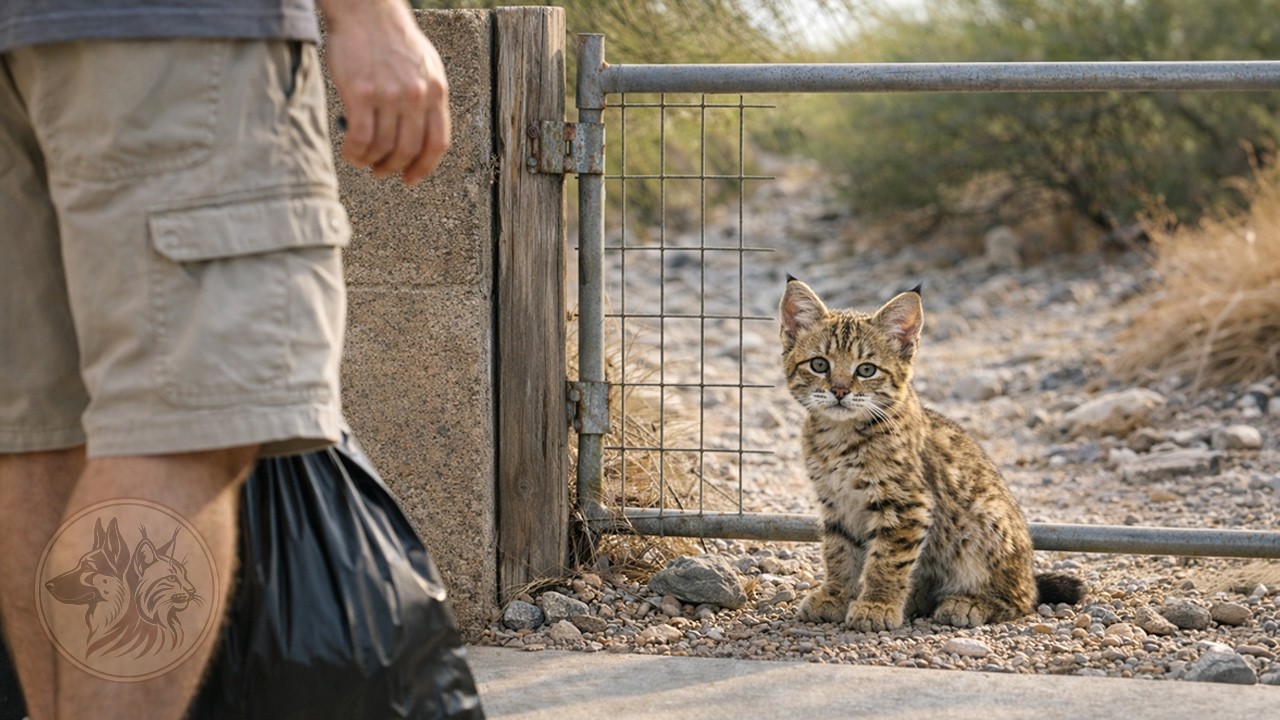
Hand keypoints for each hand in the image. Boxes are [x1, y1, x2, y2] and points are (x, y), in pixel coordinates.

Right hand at [320, 0, 450, 184]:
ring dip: (370, 161)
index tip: (411, 178)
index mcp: (436, 92)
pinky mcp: (361, 93)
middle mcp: (416, 96)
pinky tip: (350, 152)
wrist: (366, 11)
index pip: (437, 143)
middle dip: (393, 168)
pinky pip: (360, 137)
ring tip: (362, 160)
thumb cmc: (392, 40)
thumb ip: (427, 99)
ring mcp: (389, 95)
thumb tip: (421, 134)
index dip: (424, 167)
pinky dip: (355, 151)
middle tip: (381, 172)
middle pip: (408, 150)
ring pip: (383, 147)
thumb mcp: (425, 68)